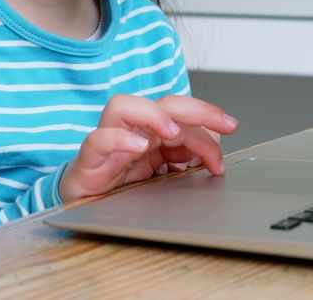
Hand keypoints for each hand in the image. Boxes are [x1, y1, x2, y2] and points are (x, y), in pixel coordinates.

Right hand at [58, 94, 237, 202]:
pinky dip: (118, 140)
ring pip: (122, 106)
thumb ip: (183, 163)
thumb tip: (211, 157)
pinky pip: (97, 140)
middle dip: (196, 109)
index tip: (231, 129)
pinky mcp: (88, 160)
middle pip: (162, 103)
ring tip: (173, 131)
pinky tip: (138, 148)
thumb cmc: (120, 188)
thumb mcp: (162, 177)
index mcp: (151, 133)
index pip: (182, 114)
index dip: (208, 120)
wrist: (81, 209)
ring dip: (152, 114)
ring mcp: (108, 142)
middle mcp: (131, 131)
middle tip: (222, 123)